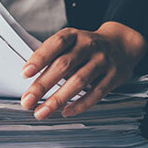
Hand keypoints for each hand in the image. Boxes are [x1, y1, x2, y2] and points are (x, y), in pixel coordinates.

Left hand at [20, 22, 146, 119]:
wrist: (122, 44)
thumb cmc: (88, 47)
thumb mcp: (72, 42)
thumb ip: (54, 55)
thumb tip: (30, 78)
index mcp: (74, 35)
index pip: (56, 44)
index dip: (40, 58)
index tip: (25, 73)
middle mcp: (89, 45)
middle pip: (64, 65)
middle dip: (43, 85)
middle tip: (27, 101)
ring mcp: (103, 61)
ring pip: (79, 81)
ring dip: (58, 99)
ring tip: (42, 112)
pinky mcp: (114, 76)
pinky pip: (96, 93)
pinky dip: (80, 104)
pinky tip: (66, 112)